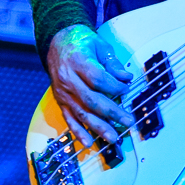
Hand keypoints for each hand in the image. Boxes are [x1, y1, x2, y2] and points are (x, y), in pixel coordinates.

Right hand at [45, 24, 134, 146]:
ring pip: (81, 112)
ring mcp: (63, 92)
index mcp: (78, 61)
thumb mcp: (99, 44)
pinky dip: (78, 132)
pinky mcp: (60, 101)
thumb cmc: (81, 42)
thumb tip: (126, 78)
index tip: (127, 89)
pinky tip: (88, 142)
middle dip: (111, 112)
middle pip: (91, 99)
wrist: (57, 43)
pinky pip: (69, 118)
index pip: (98, 79)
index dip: (114, 86)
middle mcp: (68, 79)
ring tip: (113, 138)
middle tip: (128, 121)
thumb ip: (112, 62)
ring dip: (98, 127)